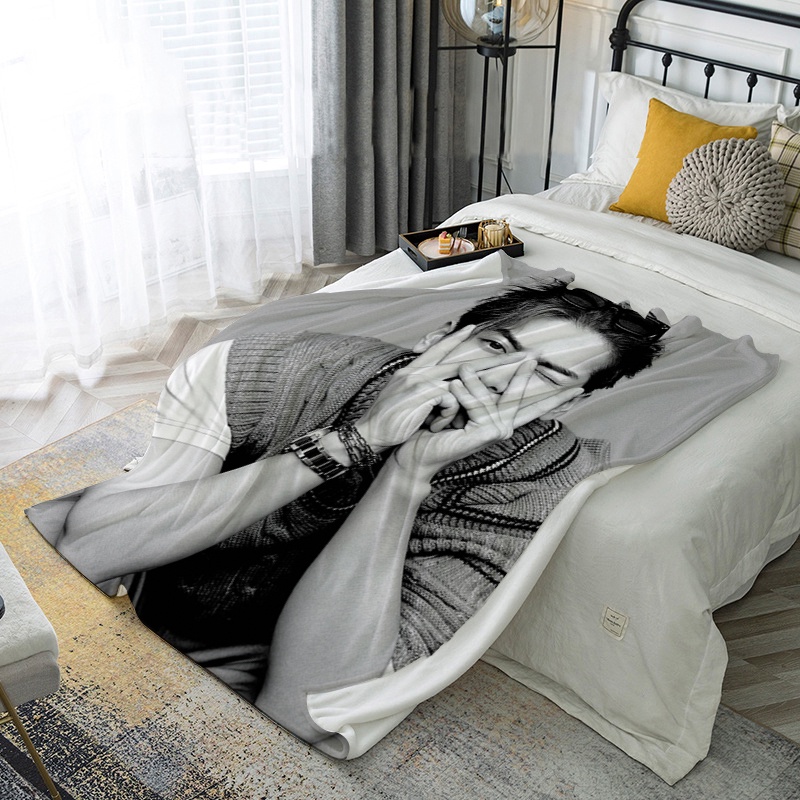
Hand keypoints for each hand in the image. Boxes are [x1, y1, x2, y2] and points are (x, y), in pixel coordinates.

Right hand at [355, 325, 525, 450]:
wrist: (367, 434)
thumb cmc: (385, 422)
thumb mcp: (402, 399)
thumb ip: (419, 390)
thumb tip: (435, 390)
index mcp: (411, 371)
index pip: (436, 350)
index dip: (452, 338)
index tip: (468, 327)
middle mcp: (417, 372)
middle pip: (458, 360)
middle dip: (488, 358)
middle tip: (515, 354)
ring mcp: (420, 381)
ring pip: (460, 378)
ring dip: (483, 383)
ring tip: (510, 376)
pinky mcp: (422, 394)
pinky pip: (450, 399)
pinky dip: (448, 414)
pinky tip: (436, 425)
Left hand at [393, 361, 581, 477]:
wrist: (416, 450)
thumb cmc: (433, 425)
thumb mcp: (455, 400)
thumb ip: (472, 387)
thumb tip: (474, 364)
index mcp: (499, 417)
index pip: (533, 404)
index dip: (556, 397)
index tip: (579, 388)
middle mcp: (503, 426)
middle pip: (521, 395)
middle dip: (524, 373)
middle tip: (535, 354)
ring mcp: (496, 432)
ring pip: (490, 396)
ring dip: (471, 384)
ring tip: (458, 374)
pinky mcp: (485, 435)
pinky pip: (478, 405)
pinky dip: (463, 396)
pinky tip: (452, 390)